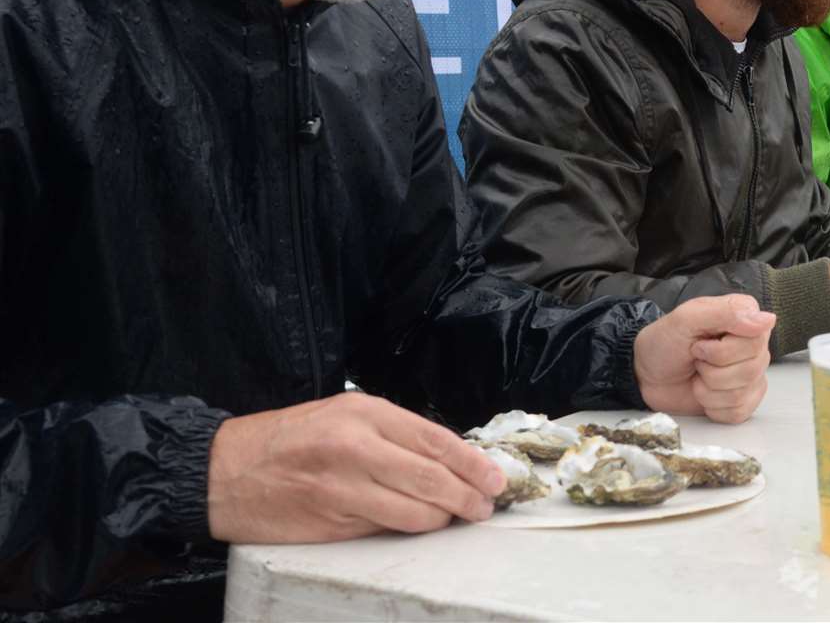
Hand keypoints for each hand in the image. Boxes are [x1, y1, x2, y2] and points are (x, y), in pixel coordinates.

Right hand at [207, 392, 504, 543]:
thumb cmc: (287, 439)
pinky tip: (417, 525)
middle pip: (432, 478)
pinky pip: (383, 530)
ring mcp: (342, 489)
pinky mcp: (330, 524)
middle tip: (484, 506)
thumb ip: (391, 432)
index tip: (494, 478)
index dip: (472, 463)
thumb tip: (446, 457)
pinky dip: (406, 529)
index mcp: (363, 413)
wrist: (222, 471)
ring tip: (454, 517)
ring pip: (414, 511)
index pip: (435, 439)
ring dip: (442, 519)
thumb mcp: (342, 415)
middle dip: (467, 496)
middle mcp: (355, 448)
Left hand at [634, 294, 774, 423]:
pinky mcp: (744, 400)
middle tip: (696, 359)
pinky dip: (712, 407)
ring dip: (708, 388)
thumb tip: (766, 319)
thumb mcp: (686, 318)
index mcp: (745, 318)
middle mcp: (754, 346)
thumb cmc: (664, 343)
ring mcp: (751, 374)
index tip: (700, 344)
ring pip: (743, 392)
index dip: (723, 349)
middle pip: (751, 368)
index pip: (756, 339)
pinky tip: (703, 391)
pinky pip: (738, 412)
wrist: (647, 375)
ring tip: (697, 374)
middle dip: (712, 370)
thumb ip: (726, 313)